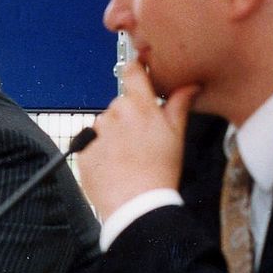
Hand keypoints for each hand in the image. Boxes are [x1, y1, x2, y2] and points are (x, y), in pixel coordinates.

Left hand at [79, 61, 198, 218]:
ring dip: (113, 134)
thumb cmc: (159, 172)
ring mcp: (97, 131)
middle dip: (128, 116)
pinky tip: (114, 165)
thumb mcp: (176, 136)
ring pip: (104, 124)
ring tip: (127, 156)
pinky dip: (100, 150)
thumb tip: (190, 85)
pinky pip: (91, 143)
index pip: (132, 72)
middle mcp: (116, 114)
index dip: (135, 68)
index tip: (137, 68)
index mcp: (141, 107)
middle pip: (120, 104)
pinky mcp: (83, 148)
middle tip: (140, 139)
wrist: (136, 204)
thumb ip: (179, 105)